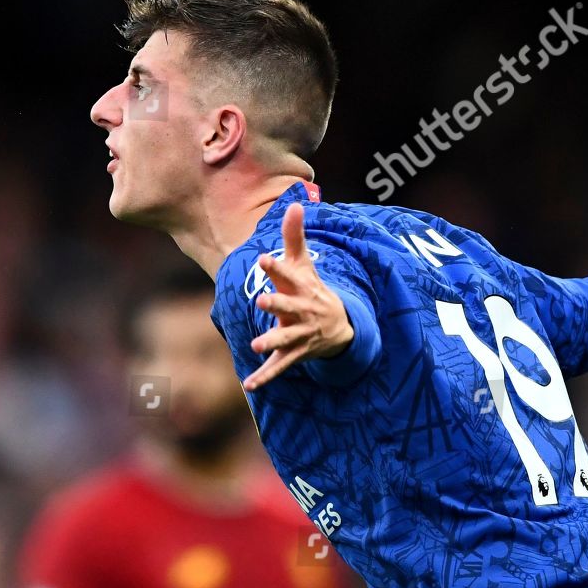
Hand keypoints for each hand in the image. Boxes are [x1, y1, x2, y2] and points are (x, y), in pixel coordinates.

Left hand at [244, 203, 354, 390]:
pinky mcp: (294, 354)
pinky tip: (248, 384)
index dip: (277, 267)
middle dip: (277, 304)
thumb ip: (295, 237)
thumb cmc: (312, 289)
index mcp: (301, 287)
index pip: (288, 274)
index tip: (264, 257)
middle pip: (289, 306)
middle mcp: (302, 310)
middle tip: (262, 299)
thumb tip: (296, 203)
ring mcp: (299, 333)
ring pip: (285, 338)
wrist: (339, 327)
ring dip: (272, 341)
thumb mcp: (305, 265)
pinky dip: (265, 376)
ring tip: (257, 345)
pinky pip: (279, 367)